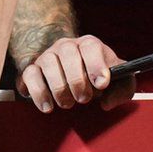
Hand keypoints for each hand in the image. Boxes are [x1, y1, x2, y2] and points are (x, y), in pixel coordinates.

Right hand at [15, 35, 134, 111]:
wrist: (71, 72)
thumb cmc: (96, 77)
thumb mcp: (118, 81)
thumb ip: (123, 90)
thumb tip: (107, 103)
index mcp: (89, 44)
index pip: (91, 47)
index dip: (96, 65)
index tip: (102, 83)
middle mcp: (66, 46)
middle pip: (68, 54)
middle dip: (77, 80)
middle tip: (84, 99)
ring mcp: (47, 56)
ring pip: (49, 64)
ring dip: (58, 88)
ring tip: (66, 103)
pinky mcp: (32, 69)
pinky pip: (30, 75)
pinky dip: (38, 92)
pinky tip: (47, 106)